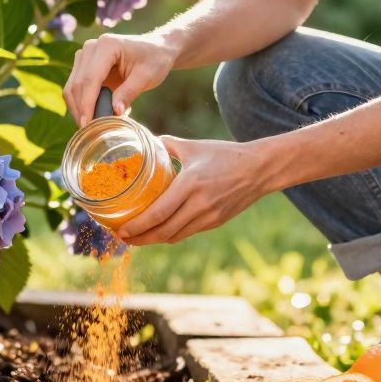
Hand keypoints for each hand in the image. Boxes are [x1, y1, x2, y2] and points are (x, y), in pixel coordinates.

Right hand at [63, 33, 176, 125]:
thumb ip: (129, 93)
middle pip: (77, 84)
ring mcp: (85, 55)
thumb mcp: (147, 77)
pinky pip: (75, 87)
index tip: (87, 125)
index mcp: (107, 45)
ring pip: (71, 87)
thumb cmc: (154, 60)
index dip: (86, 104)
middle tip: (89, 132)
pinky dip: (80, 104)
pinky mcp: (83, 65)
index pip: (90, 79)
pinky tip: (93, 116)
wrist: (156, 49)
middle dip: (80, 110)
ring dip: (77, 109)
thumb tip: (114, 113)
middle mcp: (91, 47)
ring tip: (91, 127)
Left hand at [116, 136, 271, 245]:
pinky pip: (186, 233)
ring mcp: (208, 216)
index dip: (137, 226)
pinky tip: (158, 231)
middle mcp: (199, 204)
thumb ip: (167, 144)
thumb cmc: (225, 154)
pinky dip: (169, 235)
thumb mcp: (194, 147)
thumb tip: (147, 141)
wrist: (260, 169)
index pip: (158, 212)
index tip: (120, 229)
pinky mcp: (215, 222)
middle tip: (121, 237)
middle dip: (140, 238)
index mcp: (190, 184)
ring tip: (135, 237)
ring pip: (174, 236)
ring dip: (153, 240)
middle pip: (163, 231)